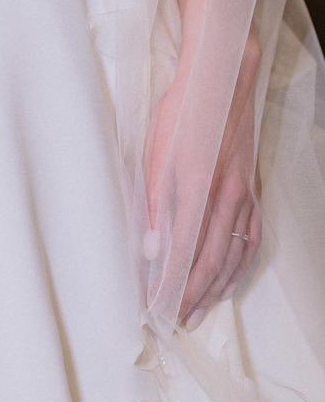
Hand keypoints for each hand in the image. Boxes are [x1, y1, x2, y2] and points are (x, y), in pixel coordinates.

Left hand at [147, 34, 261, 329]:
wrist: (222, 81)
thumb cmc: (183, 110)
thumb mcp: (154, 151)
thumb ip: (153, 202)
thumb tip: (150, 248)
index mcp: (197, 189)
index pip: (183, 253)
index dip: (170, 286)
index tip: (155, 308)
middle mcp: (226, 199)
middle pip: (210, 262)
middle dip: (191, 297)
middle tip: (173, 320)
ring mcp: (243, 196)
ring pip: (234, 256)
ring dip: (216, 289)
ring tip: (198, 311)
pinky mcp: (251, 189)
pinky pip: (251, 238)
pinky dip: (240, 265)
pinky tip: (230, 277)